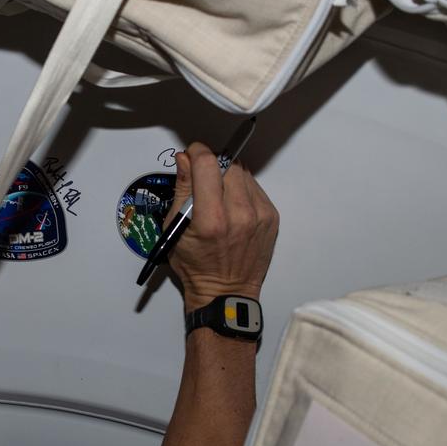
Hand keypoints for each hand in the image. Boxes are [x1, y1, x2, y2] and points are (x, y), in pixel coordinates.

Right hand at [166, 142, 277, 311]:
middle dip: (212, 166)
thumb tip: (185, 159)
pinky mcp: (271, 217)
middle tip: (202, 179)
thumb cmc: (195, 266)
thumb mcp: (175, 230)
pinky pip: (255, 188)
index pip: (208, 164)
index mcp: (210, 220)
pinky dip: (241, 190)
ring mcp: (259, 216)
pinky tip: (232, 206)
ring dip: (227, 176)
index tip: (191, 155)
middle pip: (227, 165)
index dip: (197, 153)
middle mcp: (239, 215)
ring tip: (217, 195)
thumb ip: (182, 190)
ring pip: (243, 173)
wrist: (226, 292)